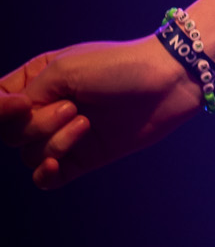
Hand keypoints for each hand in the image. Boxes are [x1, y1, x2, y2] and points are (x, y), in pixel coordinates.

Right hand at [0, 38, 202, 190]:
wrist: (164, 84)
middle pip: (10, 133)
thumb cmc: (117, 66)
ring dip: (54, 141)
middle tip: (72, 107)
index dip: (1, 111)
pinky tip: (56, 164)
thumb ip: (28, 93)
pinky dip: (46, 174)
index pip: (0, 103)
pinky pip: (46, 179)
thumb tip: (7, 114)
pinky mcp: (83, 159)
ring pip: (29, 154)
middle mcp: (45, 109)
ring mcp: (63, 135)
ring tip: (86, 122)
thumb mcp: (64, 69)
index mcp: (36, 81)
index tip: (20, 106)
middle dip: (36, 124)